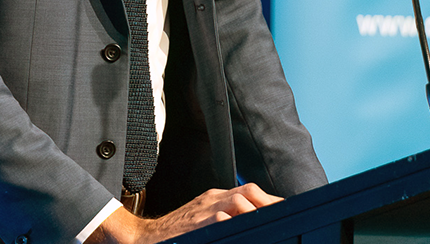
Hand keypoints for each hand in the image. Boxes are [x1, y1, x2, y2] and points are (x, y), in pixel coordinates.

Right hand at [90, 183, 282, 243]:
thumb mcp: (202, 217)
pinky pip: (221, 219)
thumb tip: (251, 218)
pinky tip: (244, 229)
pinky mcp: (198, 224)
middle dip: (268, 202)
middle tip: (283, 211)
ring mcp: (205, 212)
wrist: (145, 238)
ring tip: (268, 219)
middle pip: (247, 192)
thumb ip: (226, 215)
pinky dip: (234, 222)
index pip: (249, 191)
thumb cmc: (175, 232)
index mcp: (215, 199)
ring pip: (238, 201)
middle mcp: (212, 201)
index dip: (269, 199)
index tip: (285, 207)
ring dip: (255, 210)